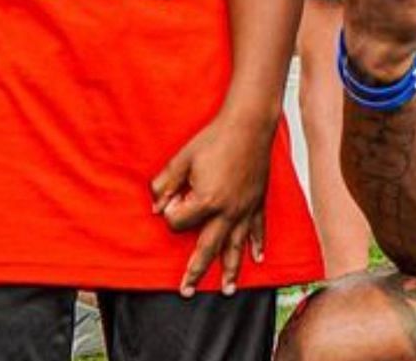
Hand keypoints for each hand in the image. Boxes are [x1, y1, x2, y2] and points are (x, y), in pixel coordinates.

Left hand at [150, 115, 271, 297]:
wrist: (249, 124)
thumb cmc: (216, 137)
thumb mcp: (182, 159)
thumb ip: (165, 184)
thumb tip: (156, 205)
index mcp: (207, 200)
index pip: (179, 221)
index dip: (171, 211)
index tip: (173, 197)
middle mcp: (227, 211)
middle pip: (207, 248)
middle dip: (196, 271)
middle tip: (187, 291)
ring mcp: (245, 208)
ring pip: (236, 246)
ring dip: (231, 269)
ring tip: (228, 289)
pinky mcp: (257, 202)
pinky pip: (258, 229)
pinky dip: (258, 244)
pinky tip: (257, 258)